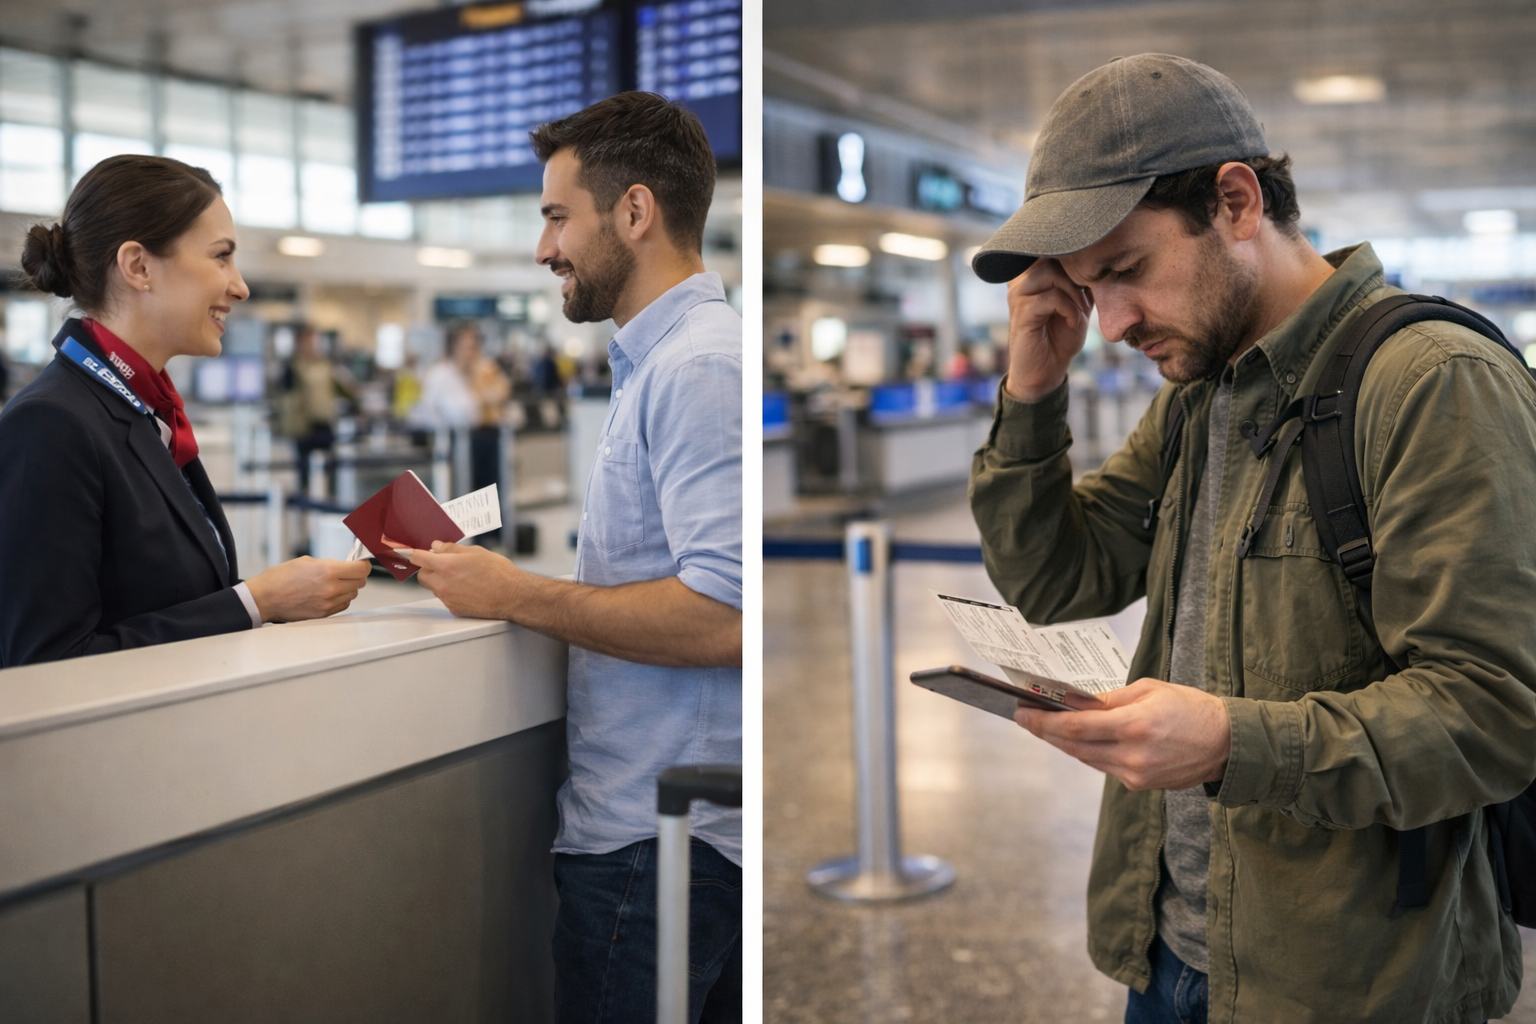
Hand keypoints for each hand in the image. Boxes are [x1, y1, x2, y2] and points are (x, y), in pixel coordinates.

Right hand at [246, 556, 369, 622]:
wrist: (265, 598)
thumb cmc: (281, 578)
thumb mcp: (307, 561)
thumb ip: (330, 564)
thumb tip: (345, 567)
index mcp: (328, 571)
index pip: (361, 569)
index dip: (363, 565)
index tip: (361, 563)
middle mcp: (331, 589)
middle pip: (360, 583)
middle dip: (356, 576)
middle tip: (347, 572)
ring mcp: (328, 603)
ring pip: (353, 595)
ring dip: (348, 588)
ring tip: (333, 584)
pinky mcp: (324, 614)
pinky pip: (343, 605)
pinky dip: (340, 599)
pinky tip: (328, 594)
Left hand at [407, 541, 520, 619]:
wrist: (512, 596)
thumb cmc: (498, 573)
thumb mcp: (476, 552)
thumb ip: (452, 549)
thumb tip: (437, 547)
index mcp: (446, 566)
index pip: (419, 558)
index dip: (413, 554)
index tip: (410, 553)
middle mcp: (443, 584)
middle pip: (423, 576)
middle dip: (429, 569)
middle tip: (443, 565)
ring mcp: (448, 599)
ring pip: (435, 588)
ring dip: (441, 581)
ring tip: (462, 577)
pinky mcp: (455, 609)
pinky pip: (446, 599)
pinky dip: (452, 593)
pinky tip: (468, 589)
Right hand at [1004, 258, 1094, 401]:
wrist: (1045, 373)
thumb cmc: (1060, 338)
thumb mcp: (1078, 306)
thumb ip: (1082, 284)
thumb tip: (1098, 262)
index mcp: (1032, 277)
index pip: (1052, 249)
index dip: (1076, 259)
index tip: (1091, 282)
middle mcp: (1021, 282)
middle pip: (1050, 256)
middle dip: (1076, 275)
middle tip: (1088, 298)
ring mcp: (1018, 297)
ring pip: (1049, 273)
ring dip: (1073, 291)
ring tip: (1082, 309)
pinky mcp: (1022, 314)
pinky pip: (1050, 298)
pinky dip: (1069, 309)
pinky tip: (1073, 323)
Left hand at [1014, 678, 1230, 790]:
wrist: (1228, 744)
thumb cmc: (1191, 708)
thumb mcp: (1149, 690)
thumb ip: (1110, 699)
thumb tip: (1076, 703)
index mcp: (1134, 725)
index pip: (1075, 727)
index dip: (1044, 722)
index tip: (1023, 713)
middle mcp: (1132, 754)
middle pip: (1074, 746)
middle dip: (1046, 732)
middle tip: (1025, 718)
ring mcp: (1135, 774)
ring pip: (1086, 758)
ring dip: (1064, 743)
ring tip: (1046, 727)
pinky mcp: (1140, 784)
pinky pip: (1104, 767)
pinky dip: (1088, 752)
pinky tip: (1079, 740)